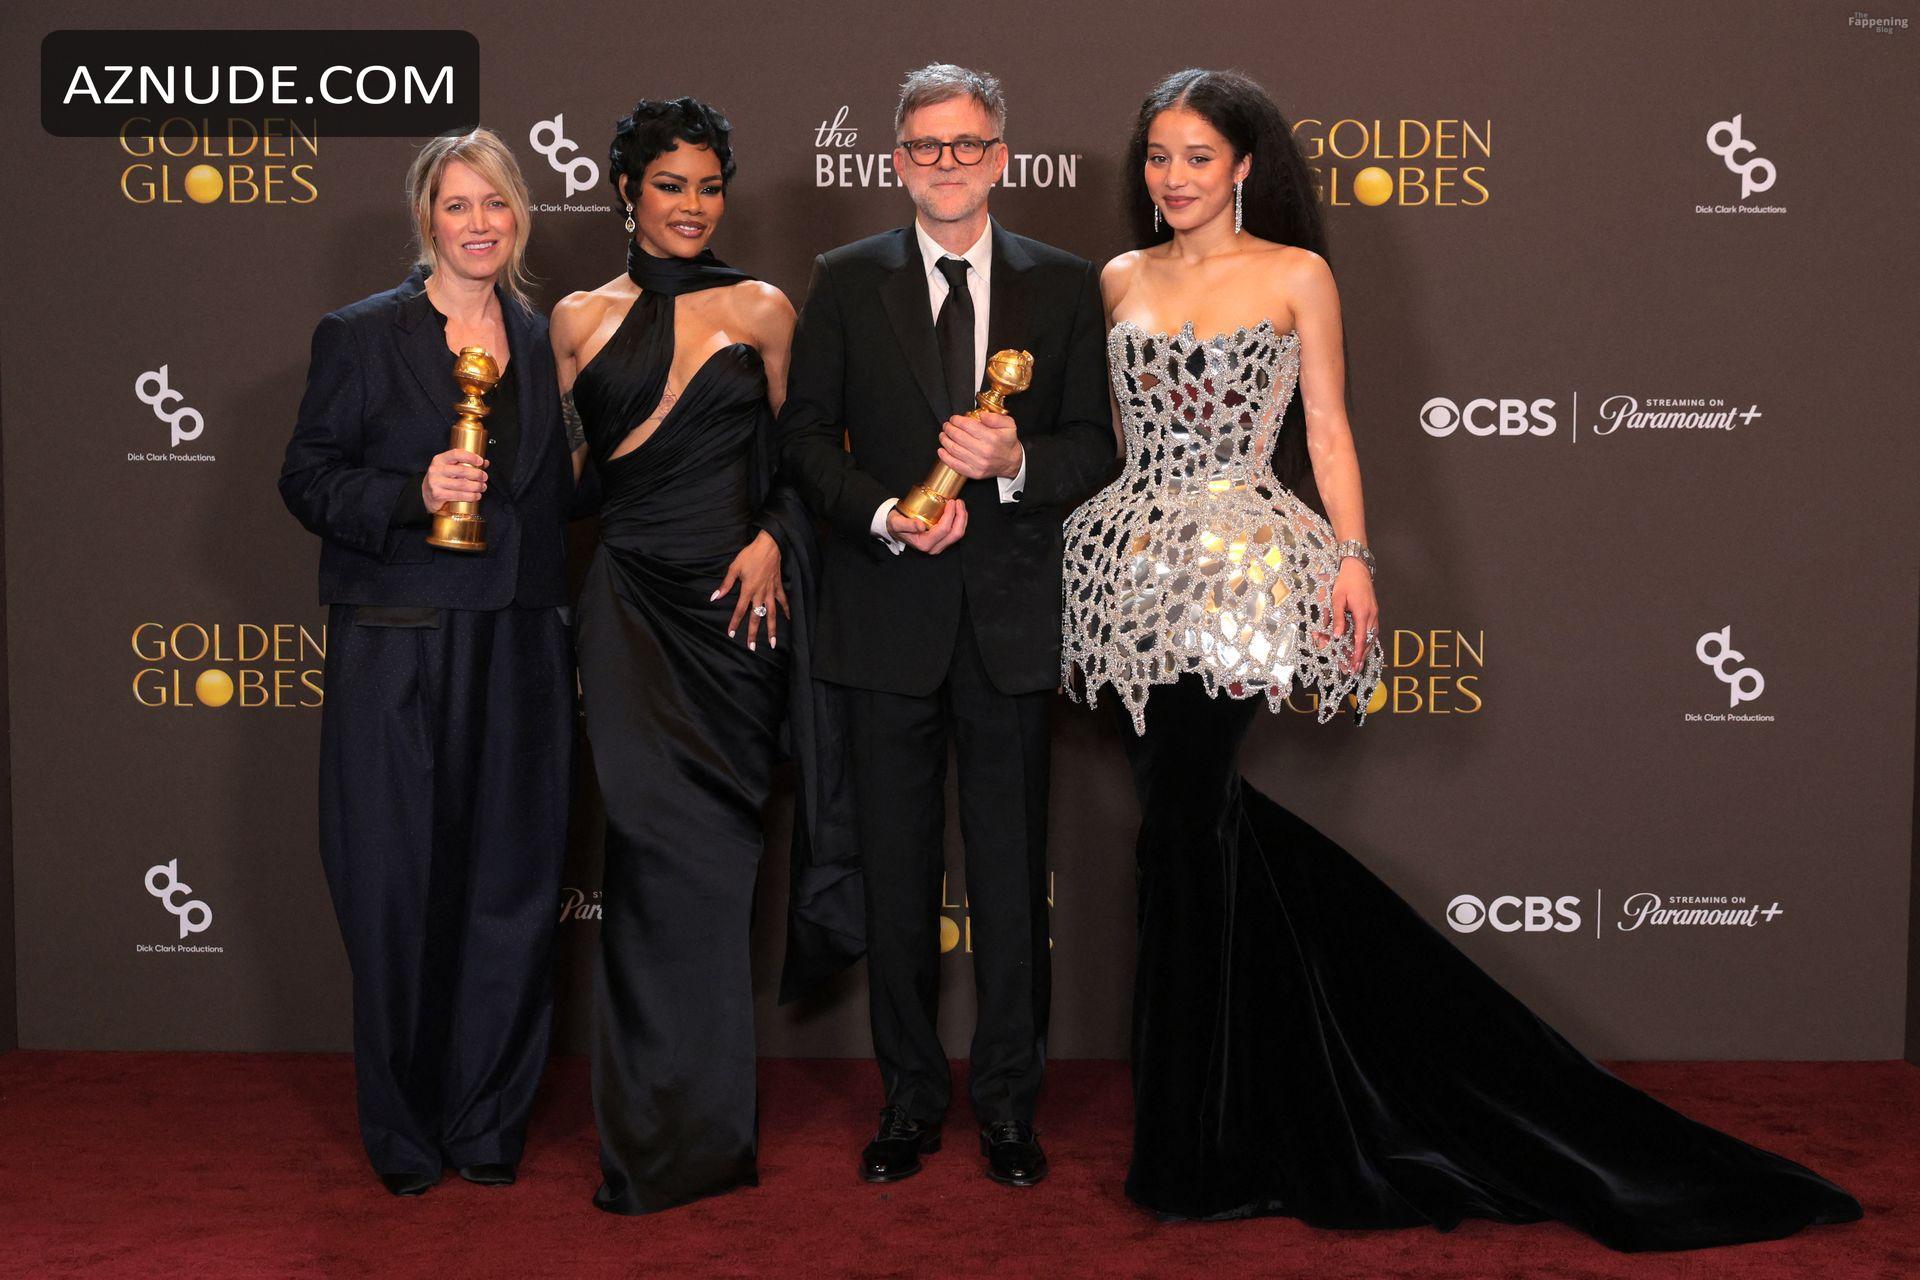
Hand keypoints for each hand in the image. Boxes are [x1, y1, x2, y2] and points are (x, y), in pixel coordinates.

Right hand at [424, 448, 487, 509]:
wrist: (426, 494)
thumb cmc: (441, 479)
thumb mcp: (450, 468)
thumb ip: (466, 463)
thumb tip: (485, 463)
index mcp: (439, 460)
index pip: (456, 454)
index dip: (470, 457)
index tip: (481, 462)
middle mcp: (436, 470)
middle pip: (462, 470)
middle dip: (477, 474)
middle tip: (484, 477)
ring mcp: (436, 483)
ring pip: (462, 484)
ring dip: (476, 486)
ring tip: (482, 487)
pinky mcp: (438, 495)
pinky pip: (459, 495)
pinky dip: (471, 496)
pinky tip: (476, 496)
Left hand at [712, 531, 786, 648]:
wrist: (769, 545)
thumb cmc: (750, 555)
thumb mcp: (734, 568)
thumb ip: (726, 584)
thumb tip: (715, 597)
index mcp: (748, 590)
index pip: (740, 610)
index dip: (735, 623)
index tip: (732, 634)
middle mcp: (760, 594)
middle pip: (757, 617)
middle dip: (754, 633)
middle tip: (753, 647)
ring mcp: (770, 591)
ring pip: (772, 614)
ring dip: (772, 629)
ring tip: (773, 642)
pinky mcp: (778, 586)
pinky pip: (783, 601)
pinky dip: (787, 610)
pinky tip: (789, 619)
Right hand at [886, 496, 967, 553]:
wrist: (895, 528)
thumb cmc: (896, 524)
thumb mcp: (897, 523)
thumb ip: (907, 525)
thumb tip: (920, 526)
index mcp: (924, 544)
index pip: (943, 529)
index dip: (950, 515)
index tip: (950, 501)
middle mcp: (933, 548)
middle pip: (955, 534)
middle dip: (961, 516)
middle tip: (958, 502)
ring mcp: (939, 546)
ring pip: (958, 534)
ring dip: (962, 518)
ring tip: (959, 504)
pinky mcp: (941, 542)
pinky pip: (955, 533)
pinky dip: (959, 521)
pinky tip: (956, 511)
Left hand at [937, 411, 1022, 480]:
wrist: (1012, 462)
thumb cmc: (1008, 442)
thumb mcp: (1008, 425)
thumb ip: (995, 417)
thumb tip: (980, 415)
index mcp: (991, 438)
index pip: (967, 425)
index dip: (957, 420)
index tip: (954, 418)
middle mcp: (984, 451)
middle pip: (958, 437)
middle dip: (949, 428)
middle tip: (947, 425)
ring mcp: (978, 463)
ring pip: (954, 450)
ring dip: (945, 440)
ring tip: (943, 435)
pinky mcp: (974, 473)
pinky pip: (954, 465)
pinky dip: (945, 457)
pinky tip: (942, 450)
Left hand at [1328, 560, 1378, 673]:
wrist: (1358, 567)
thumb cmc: (1346, 581)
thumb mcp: (1337, 599)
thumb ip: (1337, 618)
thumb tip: (1338, 637)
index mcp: (1362, 613)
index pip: (1361, 638)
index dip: (1357, 653)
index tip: (1354, 664)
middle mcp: (1371, 615)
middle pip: (1369, 641)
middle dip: (1362, 656)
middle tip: (1356, 669)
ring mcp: (1374, 613)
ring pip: (1372, 636)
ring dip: (1366, 649)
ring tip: (1359, 661)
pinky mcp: (1373, 611)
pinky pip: (1372, 630)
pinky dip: (1368, 640)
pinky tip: (1364, 646)